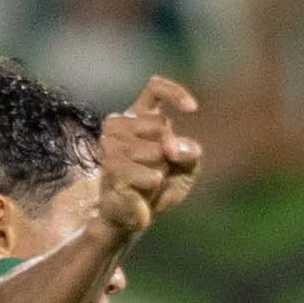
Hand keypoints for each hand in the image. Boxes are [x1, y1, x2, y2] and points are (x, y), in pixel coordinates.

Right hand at [93, 77, 204, 242]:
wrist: (133, 214)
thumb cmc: (160, 186)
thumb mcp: (186, 169)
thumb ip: (190, 154)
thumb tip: (175, 147)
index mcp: (139, 116)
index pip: (155, 89)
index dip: (176, 93)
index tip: (193, 110)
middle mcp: (119, 124)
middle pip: (161, 124)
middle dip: (171, 150)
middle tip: (162, 168)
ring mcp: (110, 143)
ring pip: (155, 149)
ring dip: (162, 169)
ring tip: (150, 179)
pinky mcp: (109, 166)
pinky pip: (147, 172)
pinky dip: (155, 181)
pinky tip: (146, 187)